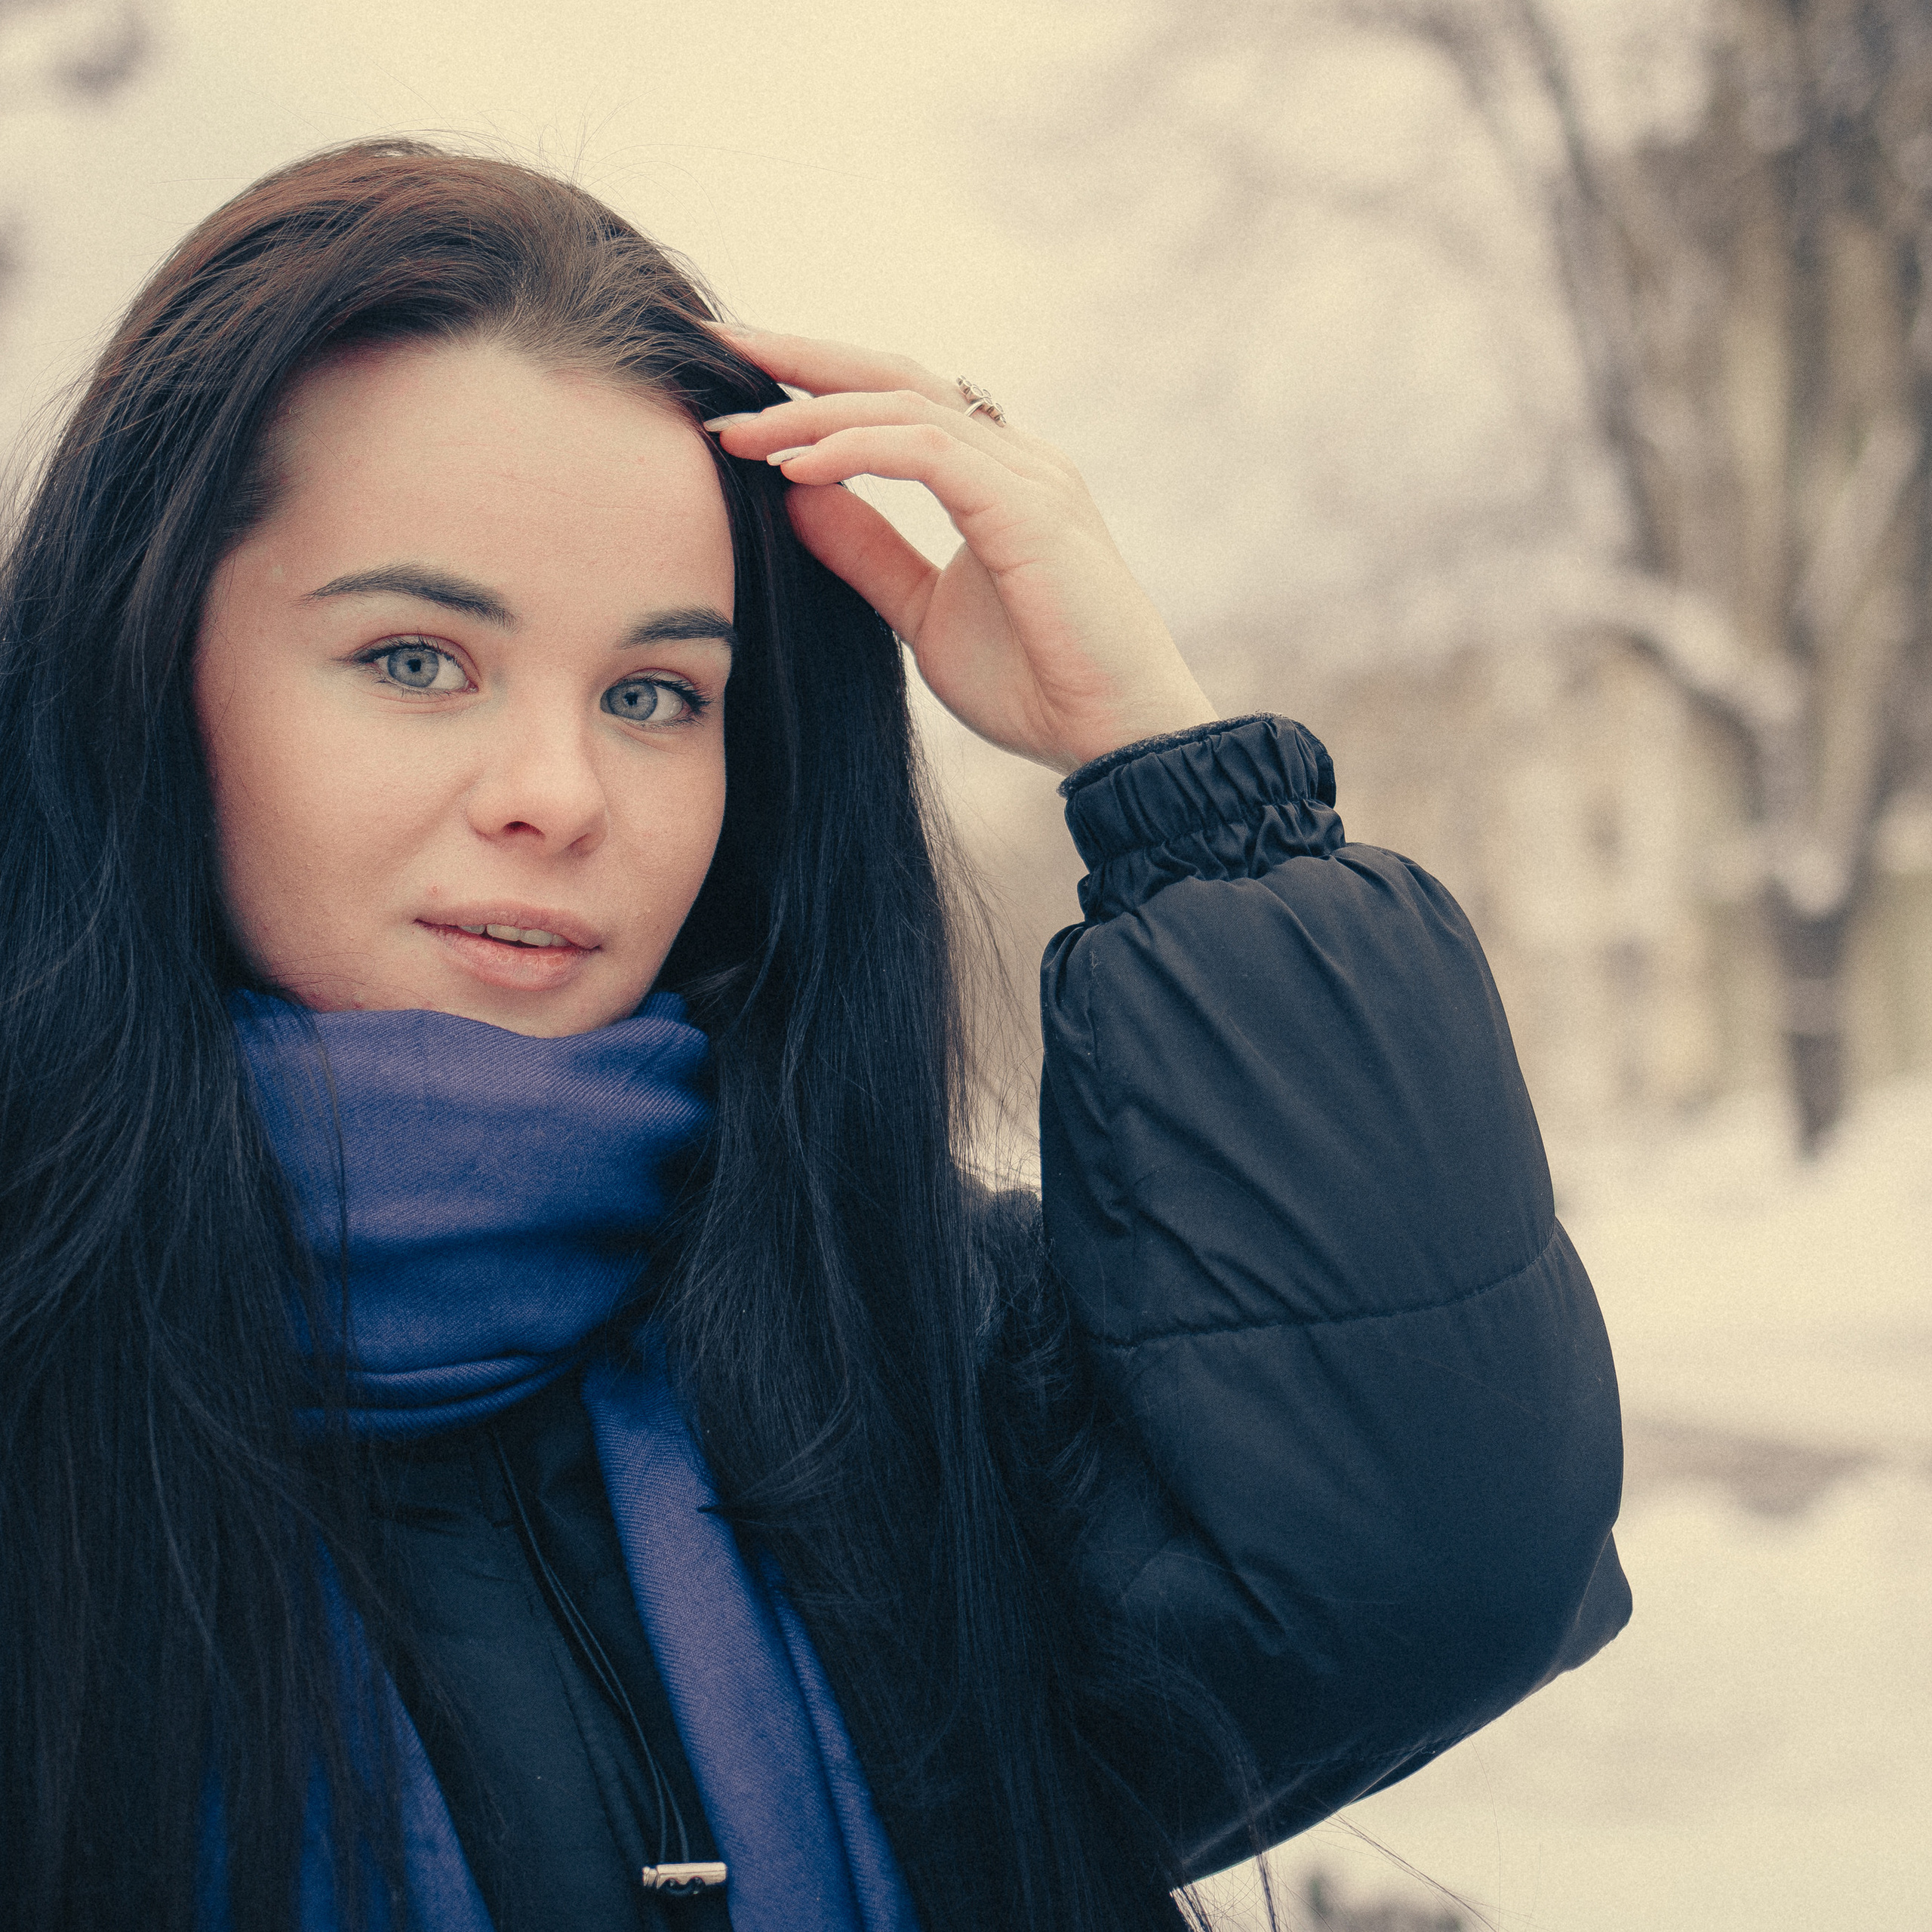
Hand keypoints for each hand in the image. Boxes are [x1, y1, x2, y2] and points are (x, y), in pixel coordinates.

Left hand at [704, 328, 1216, 774]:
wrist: (1119, 738)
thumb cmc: (1038, 686)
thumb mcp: (923, 614)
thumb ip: (867, 553)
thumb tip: (793, 495)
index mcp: (996, 476)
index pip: (896, 399)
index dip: (816, 384)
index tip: (737, 386)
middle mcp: (1015, 458)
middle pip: (894, 375)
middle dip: (802, 359)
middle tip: (718, 348)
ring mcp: (1028, 475)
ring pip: (903, 402)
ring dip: (811, 409)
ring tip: (737, 429)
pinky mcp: (1030, 507)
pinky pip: (925, 452)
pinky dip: (854, 448)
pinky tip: (794, 465)